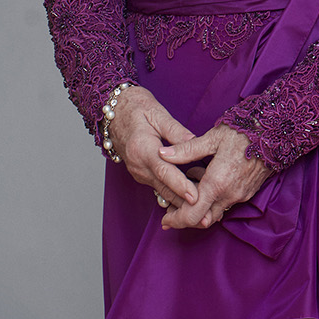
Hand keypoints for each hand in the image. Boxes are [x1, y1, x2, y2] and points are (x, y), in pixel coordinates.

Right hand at [106, 85, 199, 209]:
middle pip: (163, 187)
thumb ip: (176, 130)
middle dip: (183, 202)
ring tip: (202, 209)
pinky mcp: (141, 174)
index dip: (180, 185)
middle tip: (205, 210)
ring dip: (180, 201)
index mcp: (142, 148)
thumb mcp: (157, 113)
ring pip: (162, 191)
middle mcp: (138, 165)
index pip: (164, 171)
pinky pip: (159, 187)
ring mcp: (138, 172)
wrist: (113, 112)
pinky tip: (190, 199)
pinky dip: (174, 194)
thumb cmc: (135, 107)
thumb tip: (194, 141)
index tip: (194, 197)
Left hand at [157, 126, 272, 230]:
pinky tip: (207, 177)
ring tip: (190, 181)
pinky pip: (225, 203)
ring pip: (214, 212)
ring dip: (200, 205)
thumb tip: (162, 154)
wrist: (278, 132)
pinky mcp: (248, 192)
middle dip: (185, 217)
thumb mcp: (213, 137)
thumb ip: (186, 150)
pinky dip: (212, 198)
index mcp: (217, 183)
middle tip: (171, 208)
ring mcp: (240, 195)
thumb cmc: (245, 132)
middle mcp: (229, 195)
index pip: (192, 215)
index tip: (165, 219)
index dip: (175, 221)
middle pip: (202, 220)